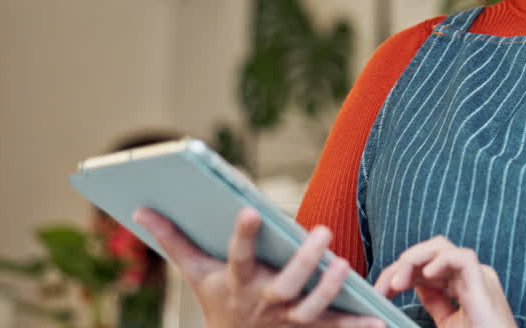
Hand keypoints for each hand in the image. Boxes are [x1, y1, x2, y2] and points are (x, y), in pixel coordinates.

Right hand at [134, 206, 382, 327]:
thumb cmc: (217, 298)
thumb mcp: (196, 272)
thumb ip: (173, 240)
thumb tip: (142, 208)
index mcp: (235, 283)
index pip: (237, 257)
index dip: (243, 235)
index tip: (250, 209)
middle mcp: (263, 302)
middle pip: (284, 284)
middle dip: (304, 260)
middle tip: (323, 231)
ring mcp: (288, 319)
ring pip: (310, 307)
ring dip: (329, 289)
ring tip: (343, 264)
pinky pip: (336, 327)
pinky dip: (359, 325)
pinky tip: (382, 320)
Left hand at [374, 235, 516, 327]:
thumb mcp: (449, 324)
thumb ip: (436, 304)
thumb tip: (415, 287)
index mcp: (461, 286)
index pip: (424, 267)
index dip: (399, 274)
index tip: (378, 292)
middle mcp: (470, 278)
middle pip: (429, 253)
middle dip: (401, 265)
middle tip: (382, 288)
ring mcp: (479, 278)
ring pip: (442, 248)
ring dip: (413, 260)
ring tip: (397, 283)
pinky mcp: (485, 285)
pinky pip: (463, 258)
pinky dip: (441, 261)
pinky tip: (425, 275)